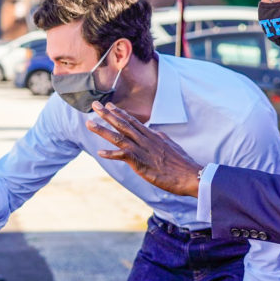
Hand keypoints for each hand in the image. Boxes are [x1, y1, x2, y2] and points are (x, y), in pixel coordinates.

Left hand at [87, 102, 202, 196]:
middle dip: (107, 114)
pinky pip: (123, 156)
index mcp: (153, 136)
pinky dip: (111, 154)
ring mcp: (143, 150)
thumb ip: (160, 140)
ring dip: (103, 130)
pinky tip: (100, 152)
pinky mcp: (141, 162)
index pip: (133, 121)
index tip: (109, 105)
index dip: (120, 113)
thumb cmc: (182, 165)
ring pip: (119, 137)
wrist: (190, 175)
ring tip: (89, 123)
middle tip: (94, 106)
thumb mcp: (171, 147)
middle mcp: (146, 140)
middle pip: (123, 124)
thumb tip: (156, 135)